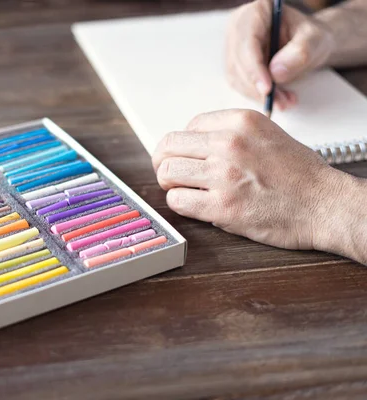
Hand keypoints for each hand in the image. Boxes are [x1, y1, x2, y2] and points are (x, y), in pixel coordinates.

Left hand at [152, 109, 349, 250]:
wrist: (325, 205)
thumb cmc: (300, 174)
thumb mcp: (266, 135)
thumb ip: (230, 134)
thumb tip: (193, 142)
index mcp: (240, 122)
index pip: (188, 126)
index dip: (183, 145)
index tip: (188, 156)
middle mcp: (228, 144)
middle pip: (168, 147)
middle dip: (165, 162)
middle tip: (172, 174)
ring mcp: (223, 175)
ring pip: (167, 173)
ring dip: (169, 184)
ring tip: (182, 190)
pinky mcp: (221, 206)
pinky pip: (177, 201)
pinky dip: (179, 204)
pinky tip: (193, 205)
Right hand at [226, 0, 334, 110]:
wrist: (308, 45)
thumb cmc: (312, 38)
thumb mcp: (315, 40)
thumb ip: (300, 53)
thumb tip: (276, 73)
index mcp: (255, 13)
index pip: (247, 44)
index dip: (255, 69)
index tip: (267, 89)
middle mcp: (237, 29)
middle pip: (238, 63)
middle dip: (258, 87)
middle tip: (281, 103)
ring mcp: (233, 48)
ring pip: (237, 78)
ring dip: (258, 95)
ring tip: (285, 101)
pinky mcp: (235, 66)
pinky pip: (240, 85)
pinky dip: (258, 96)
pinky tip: (278, 98)